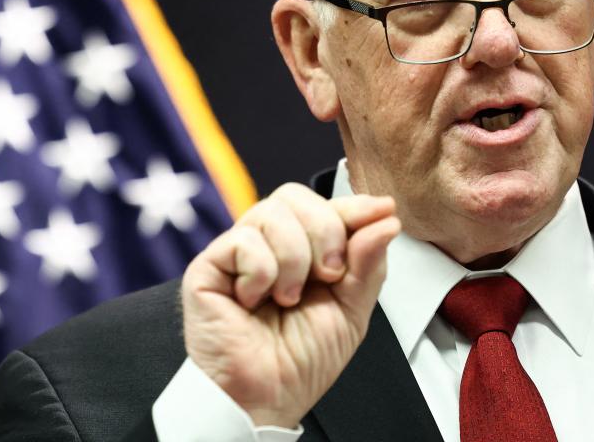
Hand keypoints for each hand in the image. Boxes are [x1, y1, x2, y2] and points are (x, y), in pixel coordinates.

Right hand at [181, 183, 399, 427]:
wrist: (266, 398)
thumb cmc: (301, 362)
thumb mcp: (351, 310)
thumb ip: (368, 263)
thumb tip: (385, 217)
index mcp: (302, 251)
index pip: (324, 206)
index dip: (353, 206)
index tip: (384, 213)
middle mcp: (267, 245)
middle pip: (294, 196)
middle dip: (325, 231)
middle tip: (329, 276)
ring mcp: (236, 252)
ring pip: (271, 212)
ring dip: (293, 259)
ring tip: (287, 298)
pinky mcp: (209, 266)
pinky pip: (244, 241)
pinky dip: (261, 274)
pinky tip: (254, 301)